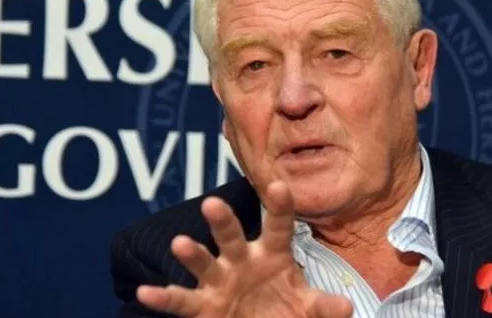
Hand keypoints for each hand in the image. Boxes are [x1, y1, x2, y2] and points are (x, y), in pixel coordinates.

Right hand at [136, 180, 353, 317]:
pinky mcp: (204, 306)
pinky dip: (164, 298)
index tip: (280, 186)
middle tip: (213, 202)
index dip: (279, 208)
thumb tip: (345, 308)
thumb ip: (323, 306)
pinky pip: (182, 301)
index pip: (278, 226)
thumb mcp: (307, 307)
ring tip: (180, 243)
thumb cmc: (284, 307)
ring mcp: (220, 281)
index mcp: (272, 253)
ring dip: (192, 254)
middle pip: (232, 236)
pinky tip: (145, 293)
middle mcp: (242, 260)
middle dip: (223, 221)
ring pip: (204, 262)